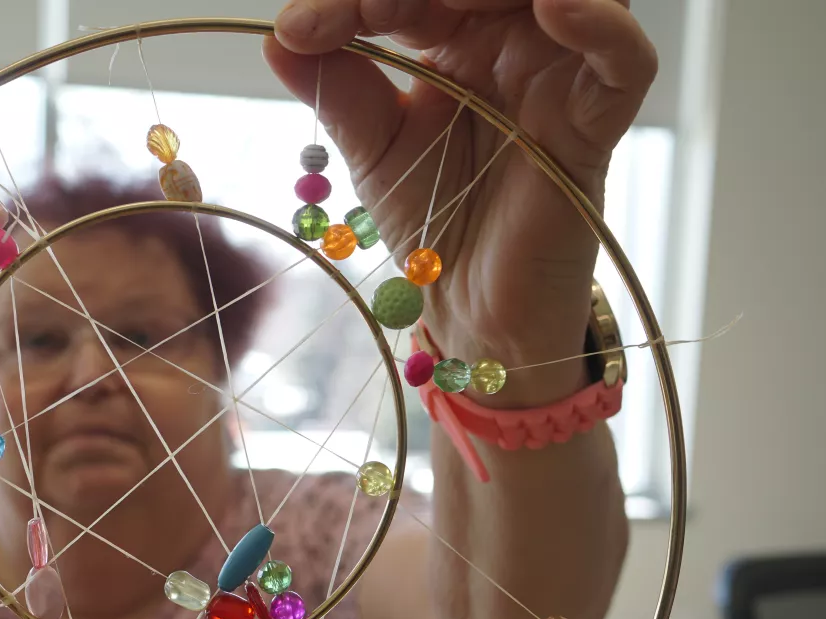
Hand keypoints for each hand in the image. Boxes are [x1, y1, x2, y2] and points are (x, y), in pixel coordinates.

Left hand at [264, 0, 656, 404]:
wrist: (468, 305)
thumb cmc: (429, 219)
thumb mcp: (371, 148)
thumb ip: (336, 87)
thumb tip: (275, 35)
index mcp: (455, 38)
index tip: (301, 30)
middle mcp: (512, 42)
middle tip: (370, 10)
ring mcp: (559, 77)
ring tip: (450, 0)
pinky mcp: (596, 124)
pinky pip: (625, 58)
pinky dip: (601, 24)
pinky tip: (556, 6)